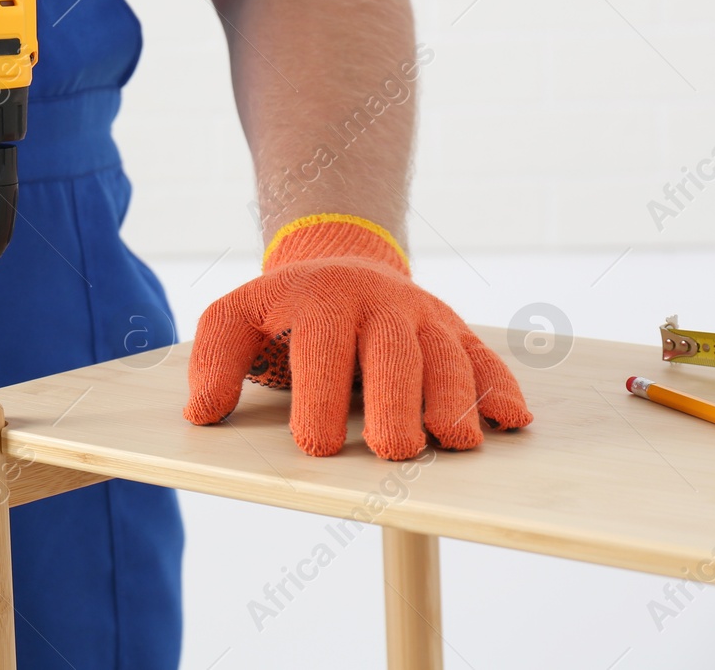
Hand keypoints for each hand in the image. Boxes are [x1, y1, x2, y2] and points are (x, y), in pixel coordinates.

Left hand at [183, 215, 531, 459]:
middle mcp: (377, 303)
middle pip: (394, 353)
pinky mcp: (454, 331)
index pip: (321, 349)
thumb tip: (202, 413)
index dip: (319, 398)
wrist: (337, 262)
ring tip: (456, 443)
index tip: (316, 447)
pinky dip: (501, 389)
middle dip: (396, 403)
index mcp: (319, 300)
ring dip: (455, 400)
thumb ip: (214, 361)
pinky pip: (484, 358)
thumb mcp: (236, 319)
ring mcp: (421, 316)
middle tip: (394, 452)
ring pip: (447, 356)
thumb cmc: (283, 312)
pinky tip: (512, 422)